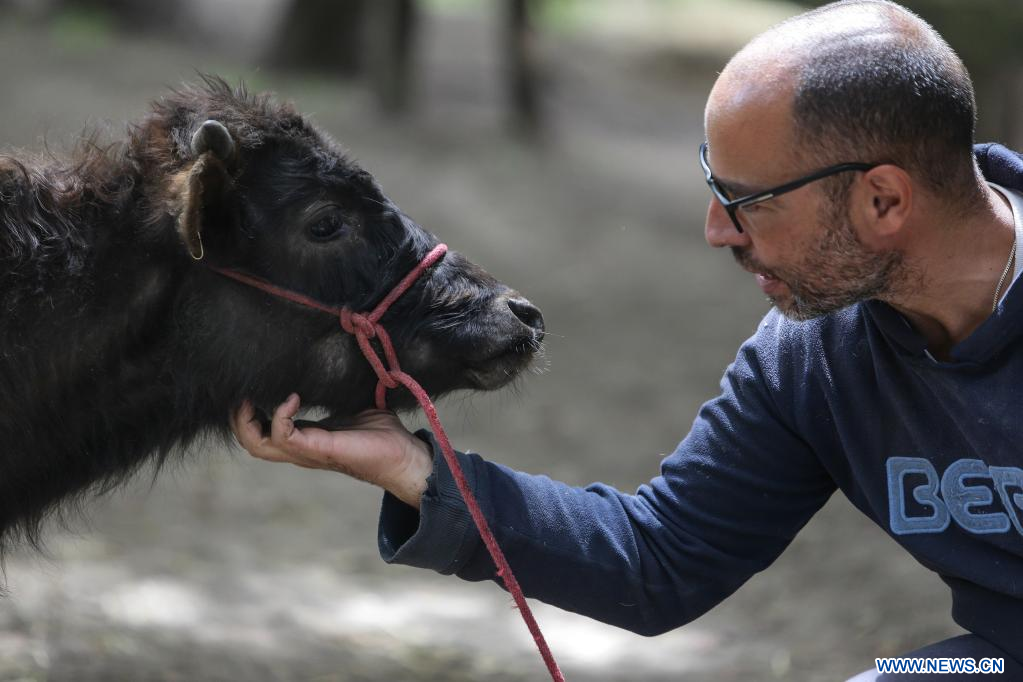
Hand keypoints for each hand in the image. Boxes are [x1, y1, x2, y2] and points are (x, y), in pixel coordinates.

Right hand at [231, 394, 432, 508]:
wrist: (404, 456)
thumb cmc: (381, 436)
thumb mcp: (352, 409)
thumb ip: (335, 396)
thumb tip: (334, 368)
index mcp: (305, 438)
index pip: (262, 433)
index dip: (249, 413)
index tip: (254, 386)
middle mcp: (300, 449)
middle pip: (250, 443)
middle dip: (238, 418)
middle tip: (243, 393)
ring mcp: (307, 452)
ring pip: (257, 446)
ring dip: (248, 420)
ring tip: (252, 397)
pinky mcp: (319, 449)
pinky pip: (284, 436)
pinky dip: (281, 415)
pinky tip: (292, 397)